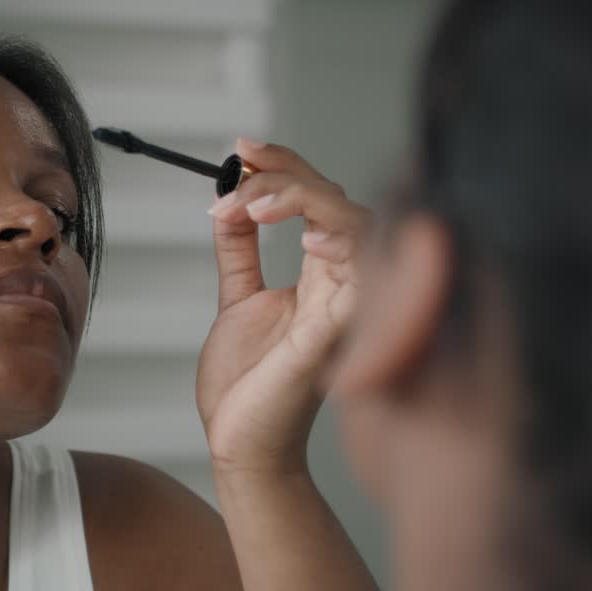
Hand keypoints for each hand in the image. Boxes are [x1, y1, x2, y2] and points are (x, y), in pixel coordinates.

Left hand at [197, 139, 369, 474]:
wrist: (239, 442)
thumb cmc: (247, 385)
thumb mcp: (237, 298)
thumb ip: (240, 250)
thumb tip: (230, 198)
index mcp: (321, 274)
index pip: (319, 198)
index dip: (286, 164)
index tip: (241, 148)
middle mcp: (341, 284)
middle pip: (338, 200)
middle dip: (288, 170)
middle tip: (240, 164)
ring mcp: (345, 307)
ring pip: (357, 225)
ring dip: (305, 198)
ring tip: (253, 201)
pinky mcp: (338, 334)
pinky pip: (361, 277)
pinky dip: (340, 246)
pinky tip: (304, 236)